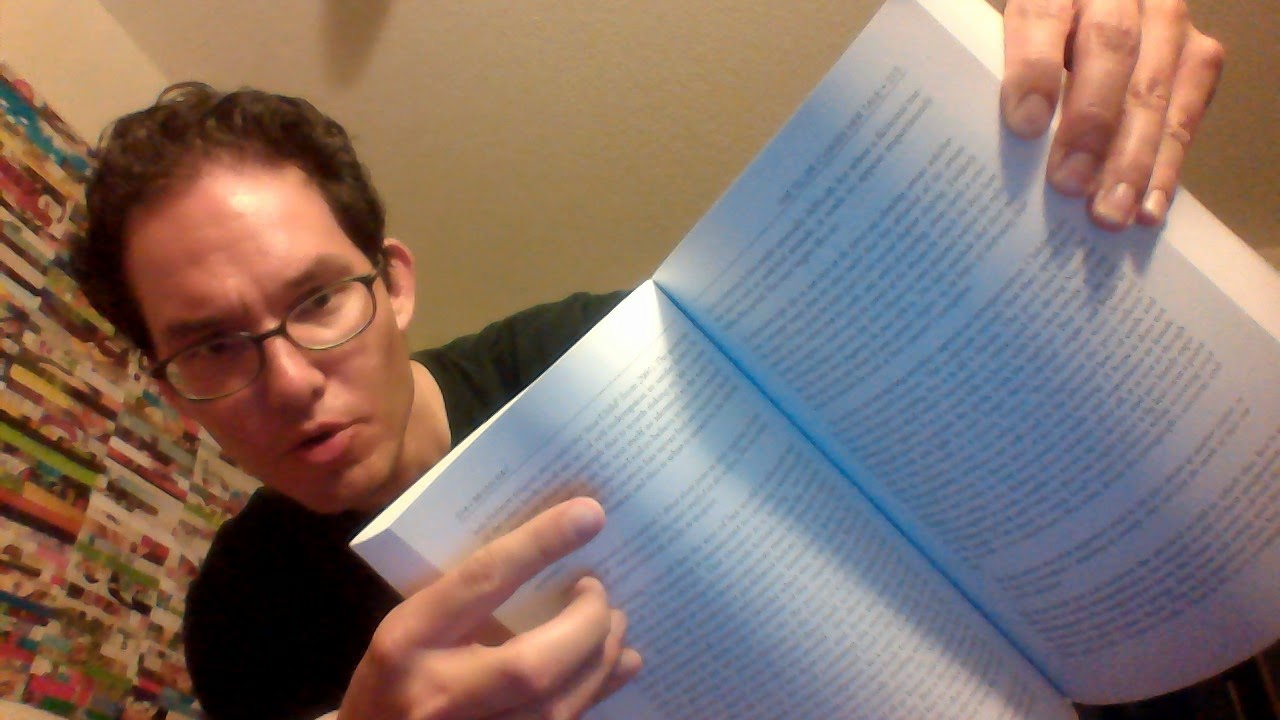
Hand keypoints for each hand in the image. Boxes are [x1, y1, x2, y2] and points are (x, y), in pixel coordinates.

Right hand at [339, 498, 641, 718]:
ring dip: (599, 659)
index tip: (588, 514)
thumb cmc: (394, 671)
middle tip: (598, 591)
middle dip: (585, 624)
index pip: (483, 581)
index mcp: (408, 640)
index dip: (540, 545)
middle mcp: (438, 695)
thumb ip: (465, 595)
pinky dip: (599, 690)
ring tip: (614, 623)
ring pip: (556, 707)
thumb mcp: (411, 625)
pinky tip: (617, 662)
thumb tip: (551, 550)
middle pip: (532, 666)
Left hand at [1000, 0, 1223, 229]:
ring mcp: (1167, 20)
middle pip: (1110, 49)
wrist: (1102, 9)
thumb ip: (1012, 74)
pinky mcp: (1198, 54)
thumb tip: (1011, 140)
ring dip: (1133, 158)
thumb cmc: (1041, 43)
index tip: (1024, 125)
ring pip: (1154, 87)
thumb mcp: (1015, 42)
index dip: (1034, 69)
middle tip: (1069, 185)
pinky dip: (1167, 164)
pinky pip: (1187, 111)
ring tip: (1111, 213)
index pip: (1043, 15)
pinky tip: (1149, 208)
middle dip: (1091, 124)